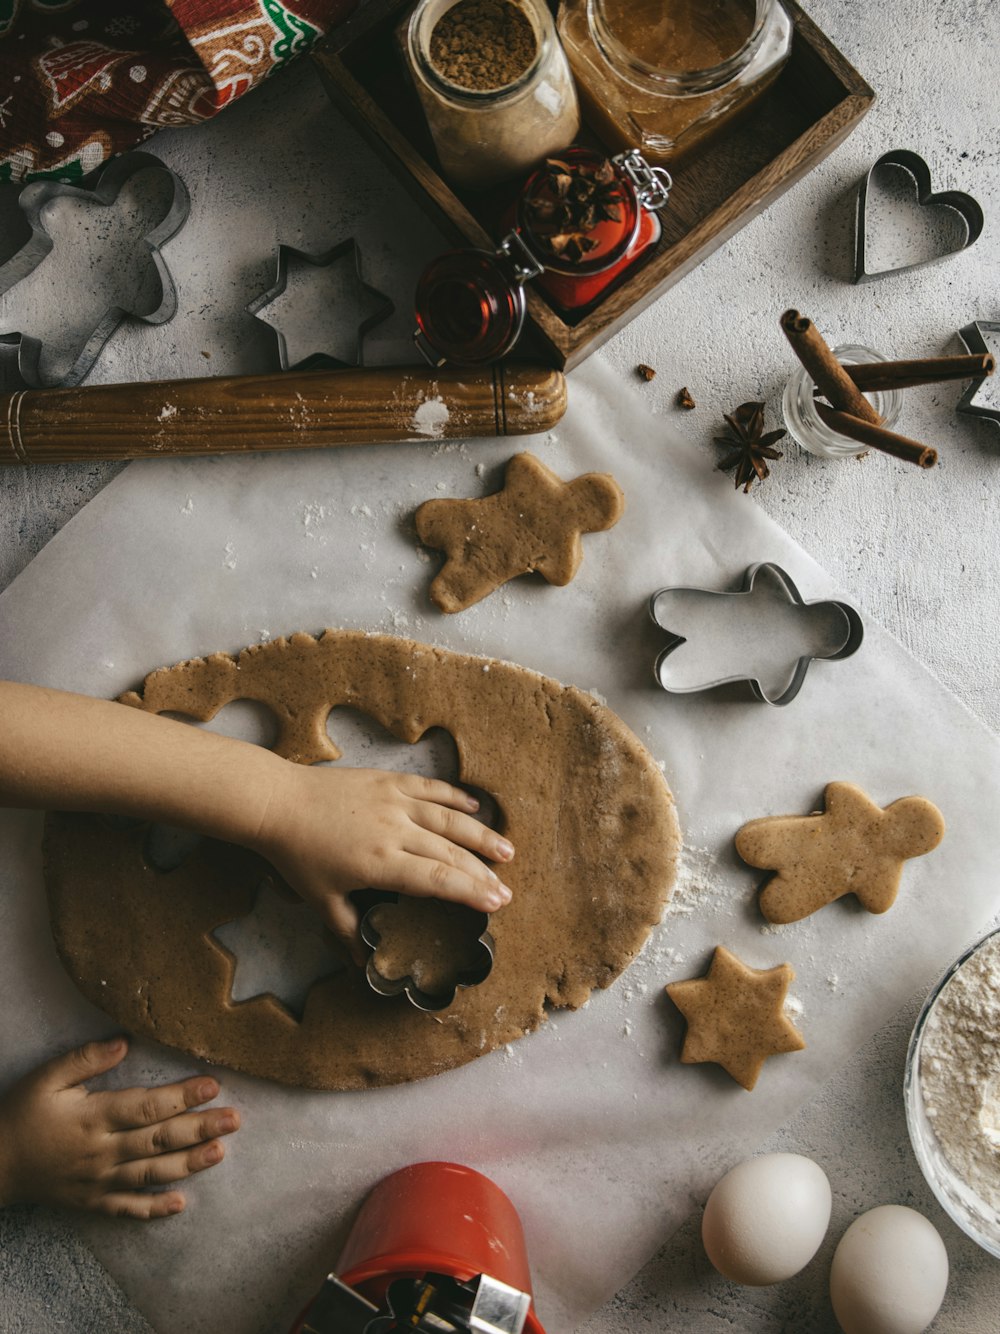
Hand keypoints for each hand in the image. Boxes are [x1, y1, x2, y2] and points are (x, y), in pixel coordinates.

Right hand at [0, 1037, 238, 1218]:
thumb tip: (125, 1042)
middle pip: (158, 1139)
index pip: (147, 1105)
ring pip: (151, 1174)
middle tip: (235, 1119)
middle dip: (200, 1128)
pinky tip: (181, 1204)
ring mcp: (98, 1181)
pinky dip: (154, 1209)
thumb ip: (86, 1059)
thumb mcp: (46, 1078)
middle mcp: (101, 1151)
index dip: (182, 1096)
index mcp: (93, 1117)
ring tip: (220, 1152)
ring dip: (188, 1164)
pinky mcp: (92, 1202)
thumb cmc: (22, 1114)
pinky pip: (126, 1209)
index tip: (213, 1084)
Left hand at [252, 766, 514, 963]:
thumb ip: (347, 930)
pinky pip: (430, 787)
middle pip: (450, 854)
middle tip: (506, 890)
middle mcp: (394, 831)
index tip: (496, 903)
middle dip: (482, 873)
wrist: (278, 803)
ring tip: (506, 850)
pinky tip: (474, 807)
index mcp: (381, 863)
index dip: (471, 893)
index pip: (438, 881)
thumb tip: (362, 963)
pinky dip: (455, 796)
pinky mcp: (388, 781)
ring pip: (448, 819)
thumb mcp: (322, 900)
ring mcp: (394, 802)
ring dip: (480, 835)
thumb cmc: (297, 854)